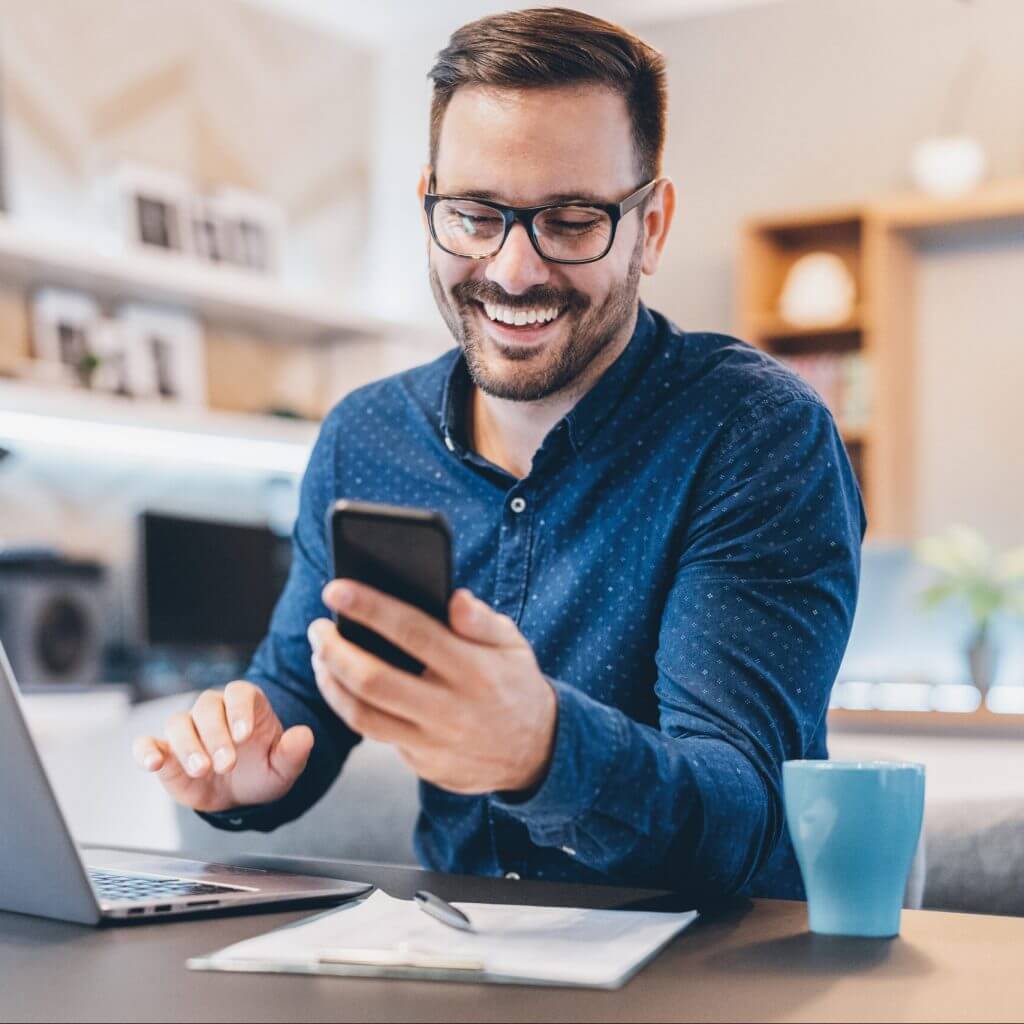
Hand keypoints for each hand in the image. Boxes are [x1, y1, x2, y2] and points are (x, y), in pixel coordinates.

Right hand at [132, 681, 313, 812]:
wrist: (241, 795)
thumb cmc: (263, 771)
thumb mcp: (284, 767)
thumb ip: (294, 751)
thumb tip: (304, 736)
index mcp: (245, 705)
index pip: (239, 693)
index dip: (239, 710)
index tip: (245, 735)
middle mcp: (214, 711)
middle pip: (207, 707)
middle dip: (216, 735)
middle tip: (226, 764)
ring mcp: (188, 730)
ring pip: (178, 722)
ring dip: (187, 745)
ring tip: (201, 769)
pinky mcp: (165, 751)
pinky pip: (148, 743)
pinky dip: (145, 750)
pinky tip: (152, 762)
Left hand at [308, 582, 556, 794]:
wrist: (536, 752)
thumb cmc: (514, 683)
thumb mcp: (512, 644)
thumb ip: (482, 621)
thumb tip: (454, 598)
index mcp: (475, 669)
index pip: (413, 632)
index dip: (370, 608)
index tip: (336, 589)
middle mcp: (452, 709)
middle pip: (374, 680)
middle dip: (335, 650)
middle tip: (317, 629)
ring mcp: (435, 743)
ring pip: (363, 716)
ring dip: (330, 684)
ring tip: (320, 657)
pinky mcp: (424, 765)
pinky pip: (378, 736)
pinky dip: (353, 708)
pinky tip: (342, 685)